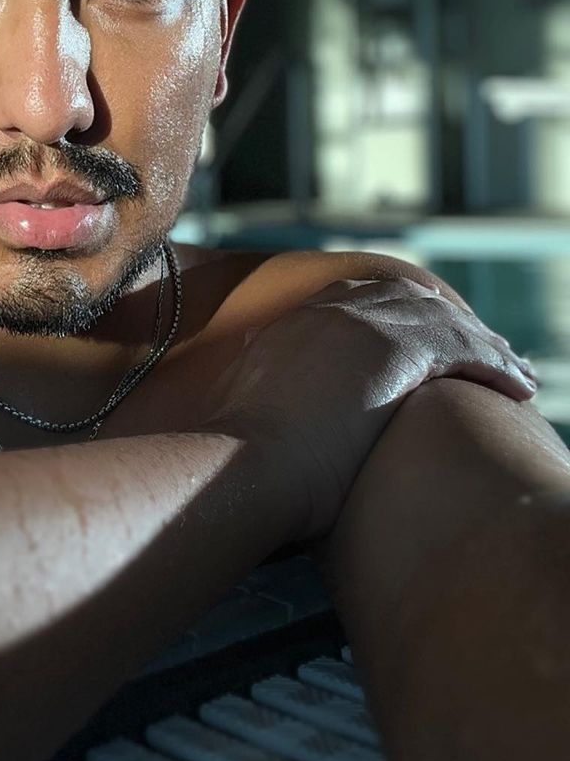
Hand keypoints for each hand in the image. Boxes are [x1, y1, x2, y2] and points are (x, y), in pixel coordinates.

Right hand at [205, 277, 537, 543]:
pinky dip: (496, 363)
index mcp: (293, 324)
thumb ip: (264, 398)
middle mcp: (329, 313)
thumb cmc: (241, 460)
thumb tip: (266, 415)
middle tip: (480, 342)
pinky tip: (519, 386)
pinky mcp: (398, 349)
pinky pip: (464, 348)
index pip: (355, 299)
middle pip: (405, 302)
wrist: (247, 460)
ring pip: (442, 322)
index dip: (394, 314)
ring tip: (515, 368)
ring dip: (482, 343)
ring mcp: (362, 325)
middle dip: (445, 321)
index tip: (420, 331)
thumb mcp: (248, 412)